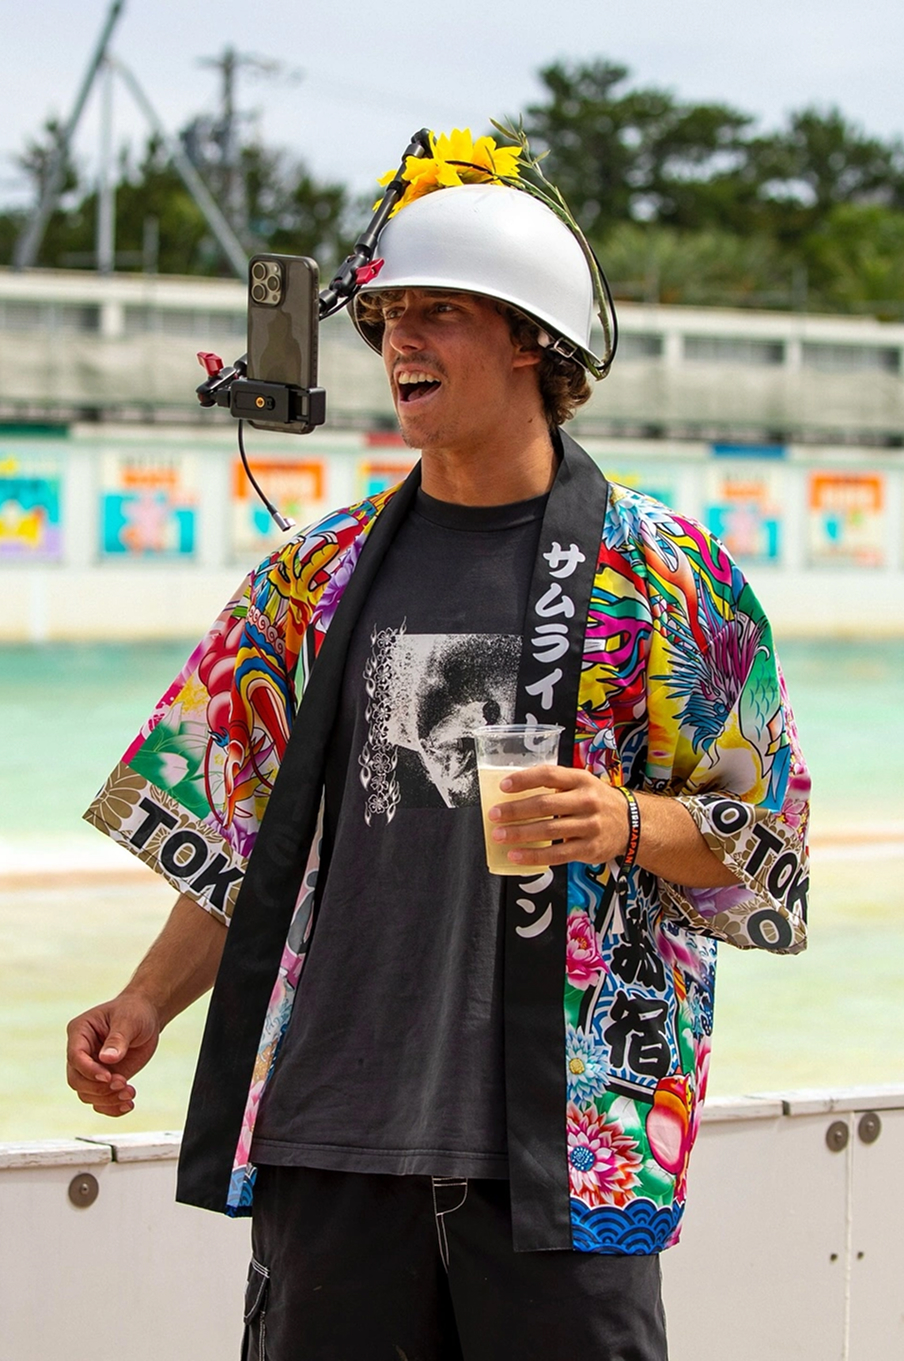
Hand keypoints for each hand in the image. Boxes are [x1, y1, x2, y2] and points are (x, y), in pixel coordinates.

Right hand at [66, 993, 161, 1116]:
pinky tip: (128, 1105)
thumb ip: (118, 1039)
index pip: (75, 1057)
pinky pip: (99, 1101)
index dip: (89, 1070)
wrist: (146, 1017)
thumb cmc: (134, 1012)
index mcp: (80, 1032)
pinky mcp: (103, 1080)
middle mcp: (80, 1052)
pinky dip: (111, 1107)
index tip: (109, 1077)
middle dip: (98, 1088)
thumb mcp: (129, 1020)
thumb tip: (107, 1059)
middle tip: (123, 1084)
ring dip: (107, 1099)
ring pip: (86, 1094)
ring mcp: (90, 1068)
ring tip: (130, 1094)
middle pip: (76, 1080)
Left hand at [487, 765, 628, 867]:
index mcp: (581, 780)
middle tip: (495, 815)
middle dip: (516, 810)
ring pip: (548, 831)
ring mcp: (590, 826)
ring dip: (520, 834)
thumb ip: (556, 786)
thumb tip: (515, 794)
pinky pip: (556, 854)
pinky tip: (516, 855)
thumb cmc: (597, 802)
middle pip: (545, 804)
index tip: (504, 786)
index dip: (525, 780)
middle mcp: (587, 801)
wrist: (632, 823)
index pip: (549, 775)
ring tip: (499, 835)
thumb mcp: (582, 785)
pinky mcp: (589, 849)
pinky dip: (533, 856)